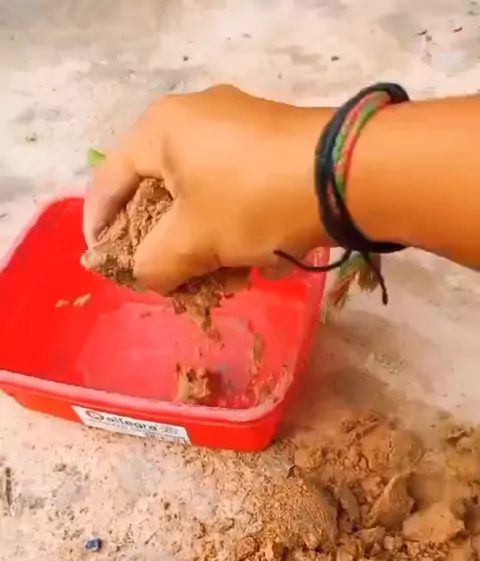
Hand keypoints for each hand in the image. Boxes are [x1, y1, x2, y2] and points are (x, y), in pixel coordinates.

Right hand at [83, 85, 331, 293]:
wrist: (345, 175)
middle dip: (160, 241)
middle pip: (157, 189)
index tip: (103, 265)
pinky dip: (235, 226)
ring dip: (202, 241)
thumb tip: (147, 274)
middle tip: (164, 277)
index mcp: (159, 128)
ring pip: (200, 195)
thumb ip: (153, 264)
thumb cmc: (252, 201)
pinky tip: (253, 260)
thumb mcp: (191, 241)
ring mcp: (237, 128)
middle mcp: (193, 118)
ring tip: (216, 280)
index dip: (99, 227)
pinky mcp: (272, 146)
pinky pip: (235, 190)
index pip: (109, 181)